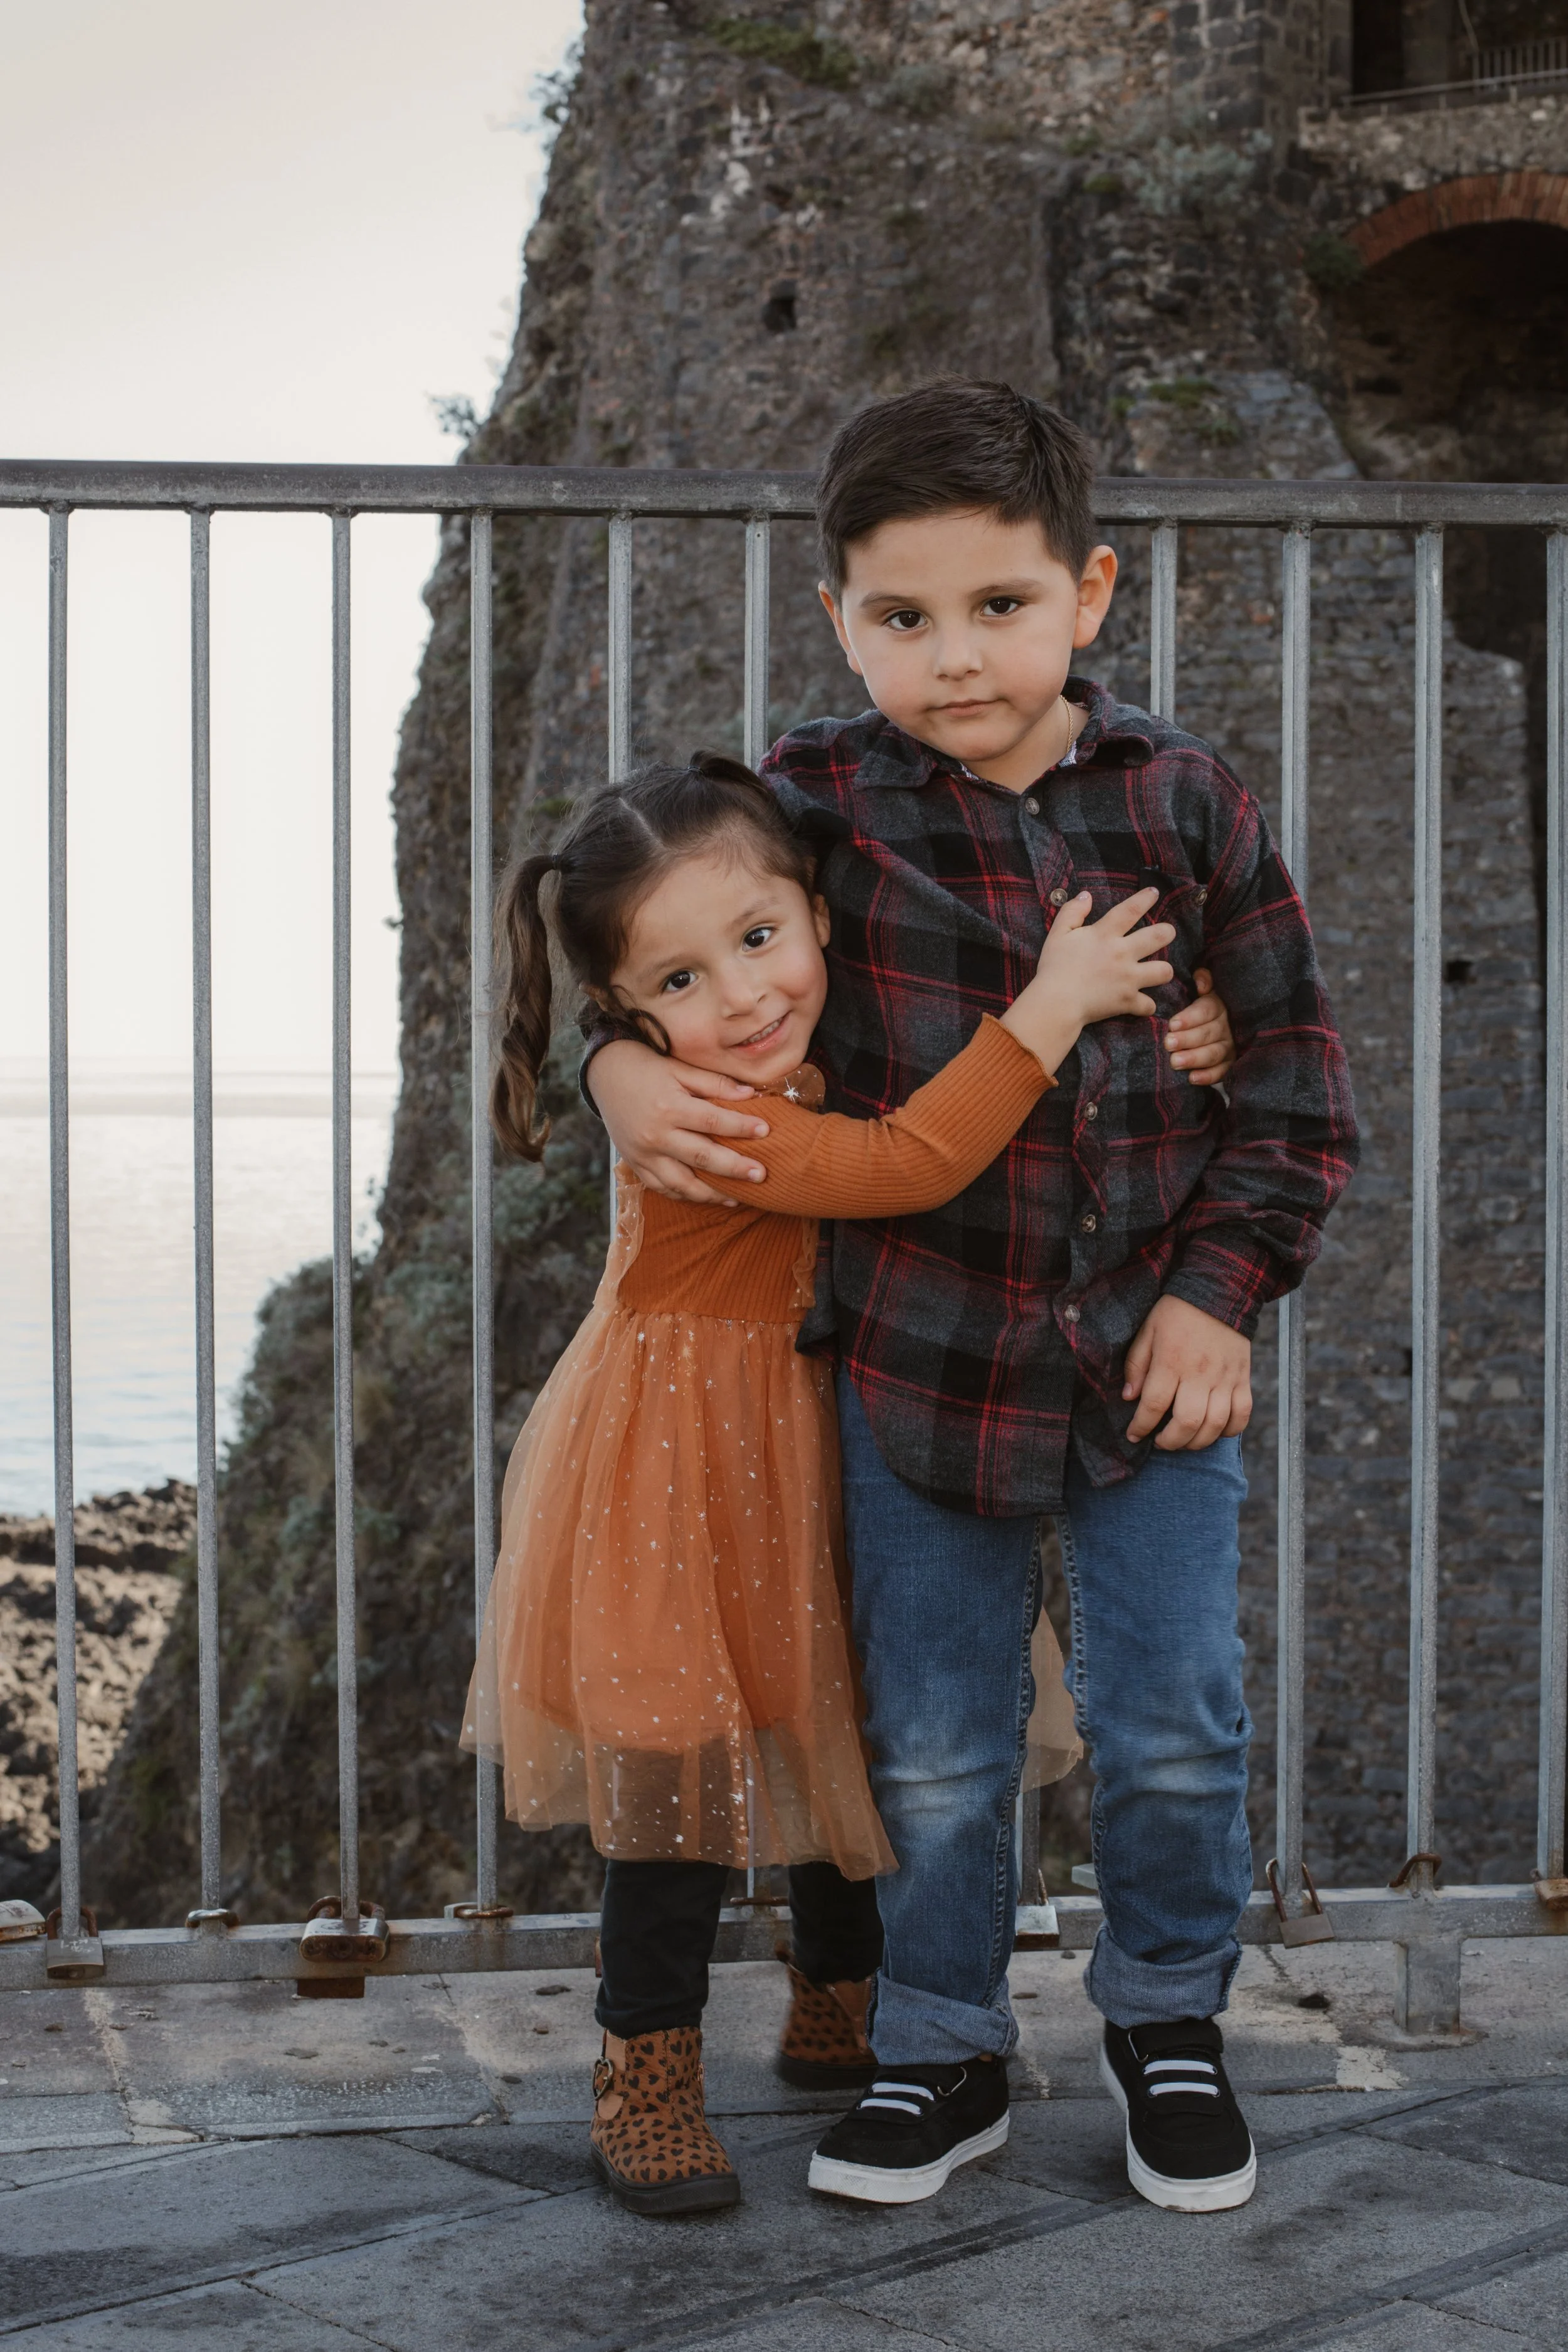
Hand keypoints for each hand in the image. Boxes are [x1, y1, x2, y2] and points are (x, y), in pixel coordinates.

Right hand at [587, 1039, 771, 1203]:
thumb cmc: (649, 1067)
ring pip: (681, 1183)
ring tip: (739, 1198)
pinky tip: (707, 1196)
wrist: (605, 1075)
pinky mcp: (636, 1164)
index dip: (741, 1127)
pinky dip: (685, 1196)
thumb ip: (715, 1083)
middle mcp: (655, 1135)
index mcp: (669, 1107)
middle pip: (702, 1157)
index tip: (766, 1131)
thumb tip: (751, 1096)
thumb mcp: (681, 1068)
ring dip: (712, 1193)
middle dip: (735, 1168)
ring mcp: (643, 1154)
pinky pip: (662, 1188)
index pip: (712, 1122)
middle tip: (762, 1175)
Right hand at [1006, 883, 1174, 1051]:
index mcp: (1105, 934)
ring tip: (1158, 971)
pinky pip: (1148, 1005)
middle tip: (1167, 932)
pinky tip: (1142, 1004)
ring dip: (1163, 970)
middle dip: (1168, 932)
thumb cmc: (1054, 967)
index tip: (1154, 892)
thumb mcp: (1058, 934)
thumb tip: (1086, 896)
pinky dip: (1145, 1006)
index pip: (1131, 910)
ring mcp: (1128, 978)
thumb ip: (1072, 912)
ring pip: (1164, 971)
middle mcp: (1122, 953)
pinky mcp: (1128, 1001)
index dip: (1145, 898)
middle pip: (1159, 937)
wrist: (1056, 1002)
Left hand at [1123, 1294, 1252, 1448]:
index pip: (1154, 1404)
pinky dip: (1230, 1430)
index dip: (1141, 1426)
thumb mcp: (1147, 1331)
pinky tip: (1214, 1431)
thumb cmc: (1177, 1312)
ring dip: (1198, 1441)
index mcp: (1171, 1361)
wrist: (1219, 1291)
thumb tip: (1129, 1397)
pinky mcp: (1242, 1378)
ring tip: (1184, 1440)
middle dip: (1171, 1441)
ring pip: (1216, 1424)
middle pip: (1188, 1422)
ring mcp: (1225, 1377)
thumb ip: (1137, 1365)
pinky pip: (1242, 1413)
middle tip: (1161, 1442)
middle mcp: (1200, 1373)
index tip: (1133, 1435)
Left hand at [1165, 969, 1235, 1086]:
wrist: (1215, 1024)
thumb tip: (1201, 982)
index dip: (1191, 1018)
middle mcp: (1227, 1026)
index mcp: (1219, 1005)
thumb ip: (1203, 979)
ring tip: (1175, 1062)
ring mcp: (1229, 1046)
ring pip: (1214, 1053)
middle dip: (1187, 1039)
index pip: (1207, 1010)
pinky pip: (1221, 1072)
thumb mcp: (1203, 989)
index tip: (1172, 1024)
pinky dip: (1208, 1077)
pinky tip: (1192, 1079)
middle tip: (1168, 1044)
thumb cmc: (1199, 1005)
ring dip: (1195, 1058)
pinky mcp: (1229, 1064)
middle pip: (1208, 1033)